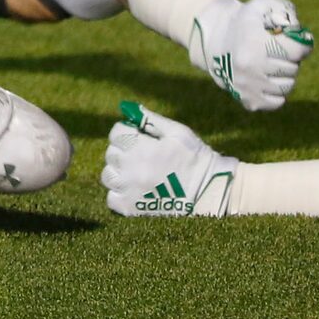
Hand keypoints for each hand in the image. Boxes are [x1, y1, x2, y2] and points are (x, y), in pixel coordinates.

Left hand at [102, 102, 236, 216]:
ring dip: (118, 171)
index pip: (116, 133)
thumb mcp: (177, 132)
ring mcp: (131, 190)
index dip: (126, 131)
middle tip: (138, 154)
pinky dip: (118, 193)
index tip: (136, 136)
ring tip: (134, 172)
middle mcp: (132, 169)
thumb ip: (152, 120)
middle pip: (111, 154)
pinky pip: (112, 199)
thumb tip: (131, 109)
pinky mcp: (133, 209)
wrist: (210, 192)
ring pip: (108, 176)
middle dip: (122, 150)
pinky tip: (133, 190)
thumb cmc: (195, 158)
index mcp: (142, 148)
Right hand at [188, 0, 313, 111]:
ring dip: (284, 75)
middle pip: (293, 68)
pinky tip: (266, 79)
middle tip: (277, 51)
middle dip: (289, 58)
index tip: (296, 42)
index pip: (297, 50)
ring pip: (288, 86)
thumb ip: (284, 10)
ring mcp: (249, 85)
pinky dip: (276, 91)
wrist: (211, 41)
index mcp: (255, 41)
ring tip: (271, 64)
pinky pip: (278, 101)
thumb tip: (299, 30)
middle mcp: (251, 65)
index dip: (301, 44)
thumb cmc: (243, 21)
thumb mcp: (260, 5)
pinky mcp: (249, 100)